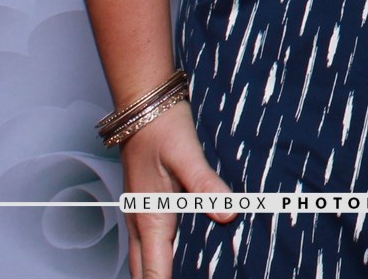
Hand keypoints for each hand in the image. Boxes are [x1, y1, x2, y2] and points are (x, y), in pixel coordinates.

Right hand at [120, 104, 236, 278]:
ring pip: (143, 259)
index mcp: (150, 218)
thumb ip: (206, 186)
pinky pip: (148, 244)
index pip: (154, 271)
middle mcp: (141, 222)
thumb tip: (227, 215)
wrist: (143, 106)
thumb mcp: (188, 155)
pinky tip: (175, 258)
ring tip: (182, 277)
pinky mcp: (146, 206)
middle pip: (144, 272)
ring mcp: (140, 215)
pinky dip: (157, 259)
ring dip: (157, 273)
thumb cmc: (162, 128)